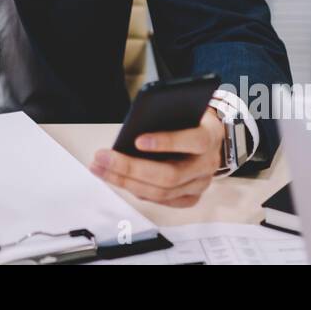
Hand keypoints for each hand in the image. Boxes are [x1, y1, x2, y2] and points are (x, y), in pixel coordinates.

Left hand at [89, 106, 225, 207]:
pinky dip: (136, 190)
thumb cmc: (190, 119)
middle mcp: (208, 165)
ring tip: (100, 167)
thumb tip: (133, 128)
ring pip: (161, 192)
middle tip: (103, 157)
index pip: (194, 141)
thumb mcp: (182, 109)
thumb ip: (164, 116)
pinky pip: (160, 200)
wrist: (210, 137)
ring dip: (125, 181)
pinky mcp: (190, 198)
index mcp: (210, 136)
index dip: (167, 142)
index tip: (137, 140)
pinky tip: (115, 178)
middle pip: (170, 175)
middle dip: (131, 168)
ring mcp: (200, 185)